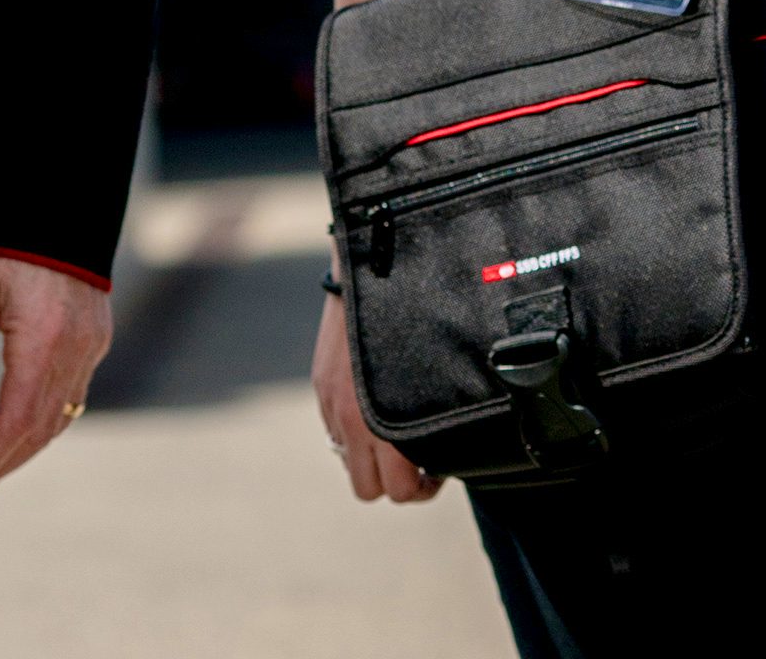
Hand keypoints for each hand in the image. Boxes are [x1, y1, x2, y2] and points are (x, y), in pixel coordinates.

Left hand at [0, 251, 112, 497]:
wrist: (57, 200)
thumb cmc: (8, 241)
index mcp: (42, 341)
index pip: (15, 422)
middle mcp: (75, 350)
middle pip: (40, 429)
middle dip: (4, 463)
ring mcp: (92, 345)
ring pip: (60, 416)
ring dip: (23, 444)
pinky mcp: (97, 336)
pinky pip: (73, 393)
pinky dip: (44, 417)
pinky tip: (14, 419)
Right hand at [314, 293, 441, 502]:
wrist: (373, 275)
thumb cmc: (417, 321)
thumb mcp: (431, 376)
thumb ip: (429, 419)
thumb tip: (444, 449)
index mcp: (383, 423)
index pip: (396, 490)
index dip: (422, 489)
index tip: (435, 471)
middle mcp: (352, 421)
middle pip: (368, 489)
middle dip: (394, 483)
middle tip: (416, 463)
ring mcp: (332, 405)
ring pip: (347, 463)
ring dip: (370, 459)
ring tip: (394, 435)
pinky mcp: (321, 387)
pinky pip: (334, 431)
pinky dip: (353, 431)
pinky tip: (373, 408)